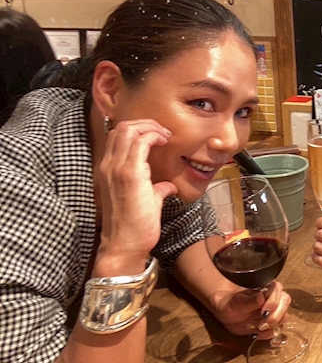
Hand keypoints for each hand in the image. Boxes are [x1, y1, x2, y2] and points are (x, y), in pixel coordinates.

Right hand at [95, 119, 176, 273]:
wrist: (126, 244)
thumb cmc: (135, 225)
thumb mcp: (146, 200)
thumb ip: (155, 189)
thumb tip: (168, 186)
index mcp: (109, 170)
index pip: (117, 136)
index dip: (138, 128)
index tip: (158, 135)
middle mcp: (109, 166)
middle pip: (121, 127)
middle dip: (145, 123)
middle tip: (163, 131)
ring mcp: (116, 169)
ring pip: (128, 130)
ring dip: (150, 127)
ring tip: (165, 135)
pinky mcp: (130, 175)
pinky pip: (140, 142)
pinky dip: (153, 135)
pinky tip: (165, 141)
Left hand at [212, 281, 292, 338]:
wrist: (227, 315)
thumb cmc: (232, 304)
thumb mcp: (238, 301)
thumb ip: (251, 300)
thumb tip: (262, 297)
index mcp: (265, 288)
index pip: (278, 289)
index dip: (273, 301)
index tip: (263, 312)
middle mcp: (274, 298)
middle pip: (285, 303)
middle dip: (275, 316)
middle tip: (262, 324)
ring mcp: (275, 311)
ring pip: (284, 317)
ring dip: (272, 325)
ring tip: (257, 328)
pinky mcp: (273, 324)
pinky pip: (277, 329)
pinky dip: (268, 333)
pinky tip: (257, 332)